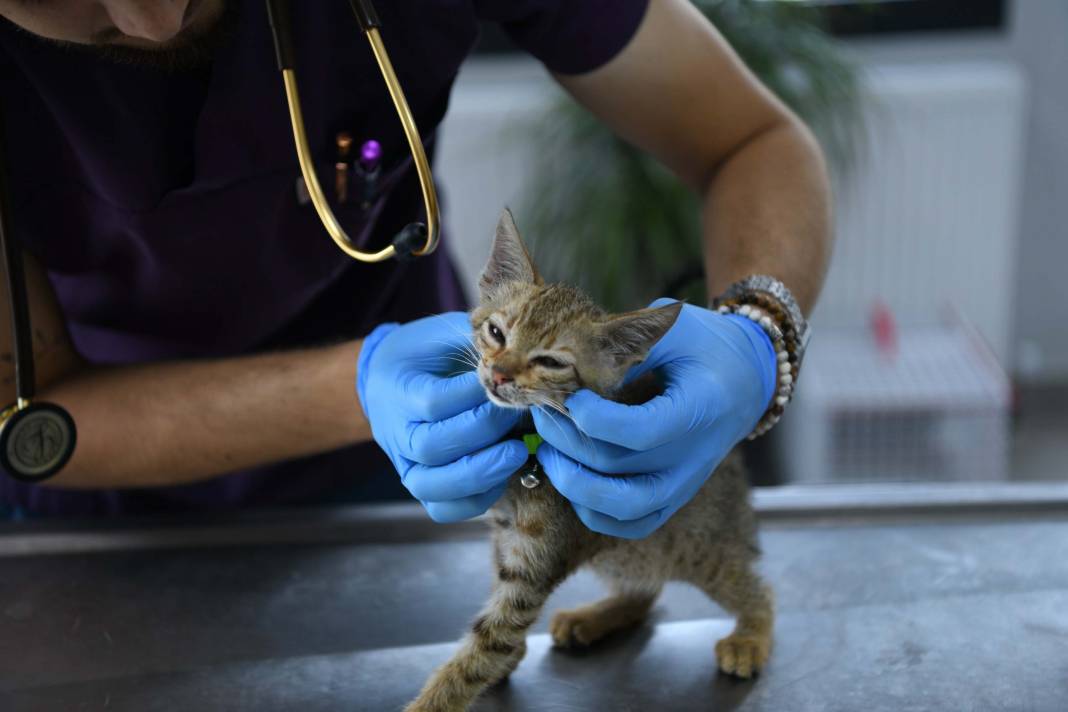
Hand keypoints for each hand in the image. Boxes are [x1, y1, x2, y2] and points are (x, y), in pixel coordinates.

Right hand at [357, 313, 527, 521]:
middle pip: (433, 447)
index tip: (504, 381)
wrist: (389, 381)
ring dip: (481, 473)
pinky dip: (475, 501)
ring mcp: (405, 464)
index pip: (432, 401)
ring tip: (518, 452)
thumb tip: (518, 354)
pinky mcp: (420, 485)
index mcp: (396, 389)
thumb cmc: (425, 354)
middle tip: (517, 415)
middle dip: (484, 432)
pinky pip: (442, 509)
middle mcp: (395, 433)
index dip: (472, 395)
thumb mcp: (443, 335)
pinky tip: (502, 475)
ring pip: (434, 486)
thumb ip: (472, 343)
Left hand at [532, 299, 775, 538]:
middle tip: (542, 412)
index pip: (640, 431)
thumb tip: (569, 368)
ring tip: (548, 450)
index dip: (594, 419)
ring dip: (574, 483)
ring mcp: (686, 482)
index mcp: (700, 407)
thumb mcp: (671, 328)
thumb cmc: (702, 344)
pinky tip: (571, 478)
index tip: (572, 396)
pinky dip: (594, 512)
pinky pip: (633, 524)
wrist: (746, 375)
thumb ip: (627, 347)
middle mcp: (695, 455)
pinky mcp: (675, 497)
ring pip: (623, 508)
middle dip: (567, 442)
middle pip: (620, 469)